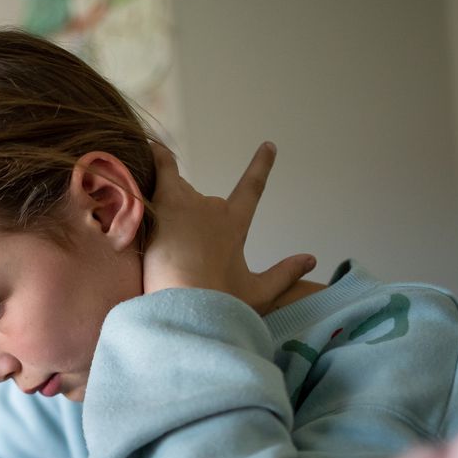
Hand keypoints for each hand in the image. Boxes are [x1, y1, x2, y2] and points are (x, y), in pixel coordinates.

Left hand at [143, 141, 315, 314]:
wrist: (188, 311)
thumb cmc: (221, 306)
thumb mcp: (259, 294)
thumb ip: (284, 274)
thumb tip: (311, 260)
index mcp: (235, 226)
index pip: (251, 189)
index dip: (260, 166)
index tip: (268, 146)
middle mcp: (214, 209)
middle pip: (201, 199)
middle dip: (188, 216)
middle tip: (176, 249)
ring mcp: (188, 205)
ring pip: (176, 188)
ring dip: (168, 194)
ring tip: (158, 204)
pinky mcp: (164, 207)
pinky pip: (160, 174)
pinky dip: (156, 163)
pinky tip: (146, 153)